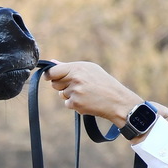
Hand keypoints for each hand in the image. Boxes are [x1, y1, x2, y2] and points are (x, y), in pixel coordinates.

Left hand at [42, 60, 167, 135]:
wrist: (117, 100)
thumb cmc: (103, 83)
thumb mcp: (89, 69)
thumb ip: (68, 67)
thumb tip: (51, 63)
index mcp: (77, 67)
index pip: (53, 71)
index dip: (49, 75)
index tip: (50, 77)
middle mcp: (75, 78)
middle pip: (54, 83)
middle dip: (61, 86)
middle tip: (77, 86)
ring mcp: (75, 91)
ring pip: (62, 94)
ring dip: (70, 95)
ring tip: (86, 93)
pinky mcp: (76, 104)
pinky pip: (67, 104)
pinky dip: (75, 104)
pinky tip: (87, 101)